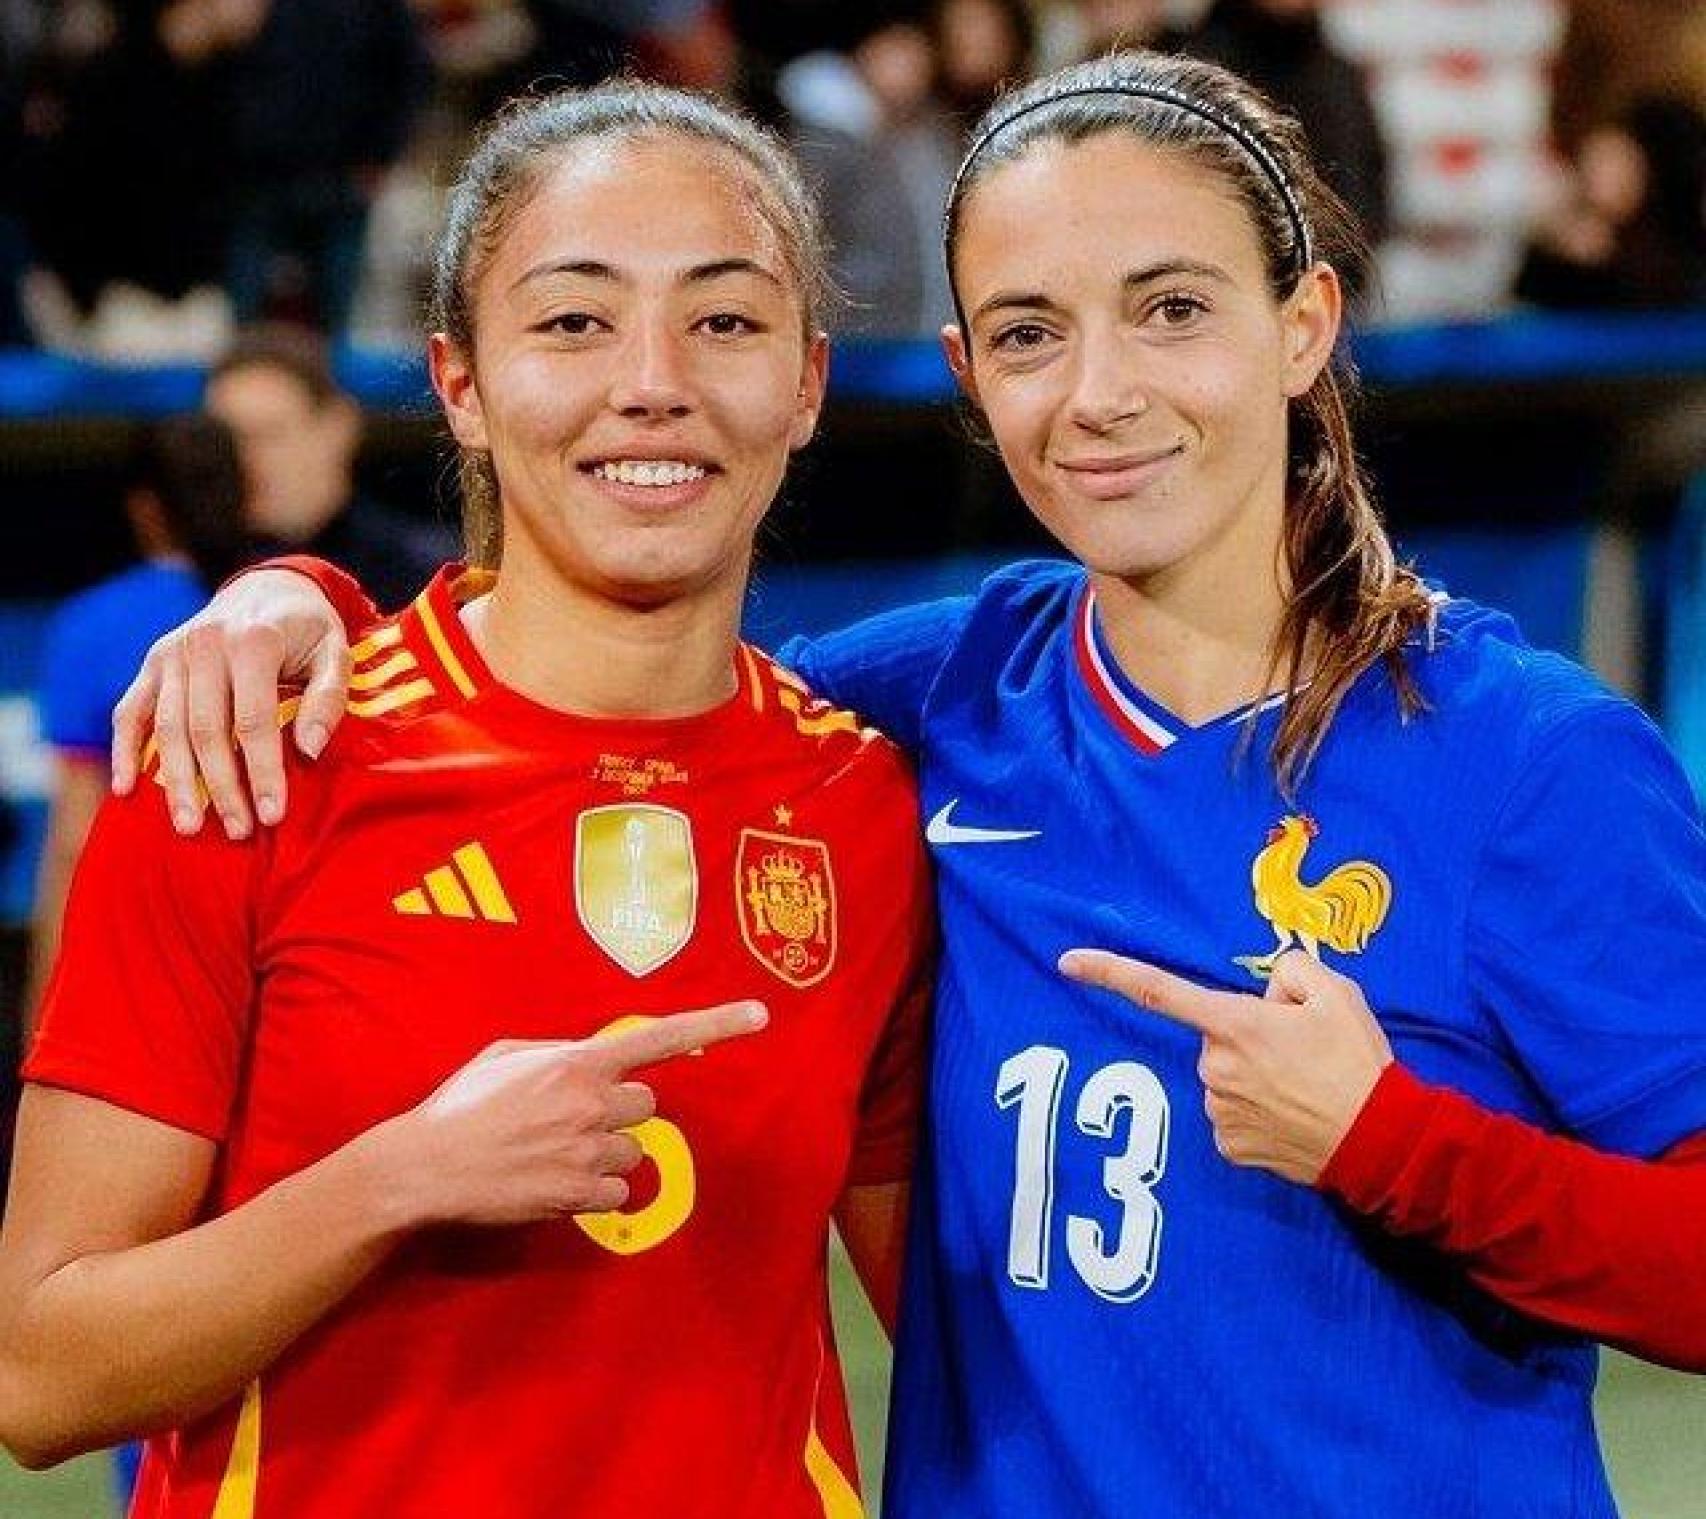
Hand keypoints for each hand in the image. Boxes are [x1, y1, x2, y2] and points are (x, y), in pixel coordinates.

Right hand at [111, 570, 349, 838]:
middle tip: (237, 832)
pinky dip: (124, 751)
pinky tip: (126, 790)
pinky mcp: (153, 662)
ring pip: (166, 728)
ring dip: (176, 782)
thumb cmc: (309, 630)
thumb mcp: (337, 653)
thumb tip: (308, 750)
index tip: (272, 814)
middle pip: (206, 730)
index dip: (262, 772)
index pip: (254, 721)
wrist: (268, 588)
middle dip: (221, 787)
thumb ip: (328, 699)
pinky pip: (132, 711)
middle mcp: (205, 644)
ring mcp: (173, 653)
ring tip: (189, 827)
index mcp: (253, 641)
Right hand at [381, 1000, 768, 1228]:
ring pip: (635, 1151)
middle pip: (648, 1105)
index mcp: (578, 1062)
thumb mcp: (508, 1056)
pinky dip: (596, 1189)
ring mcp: (589, 1151)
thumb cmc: (461, 1106)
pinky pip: (618, 1190)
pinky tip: (556, 1181)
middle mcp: (593, 1103)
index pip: (660, 1038)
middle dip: (619, 1112)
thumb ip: (560, 1053)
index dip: (716, 1025)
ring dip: (606, 1152)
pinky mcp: (580, 1194)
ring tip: (554, 1153)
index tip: (761, 1016)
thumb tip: (590, 1060)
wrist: (425, 1166)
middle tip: (572, 1119)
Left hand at [1058, 948, 1391, 1184]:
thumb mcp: (1335, 992)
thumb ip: (1290, 971)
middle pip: (1217, 1037)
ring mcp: (1218, 1111)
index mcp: (1233, 1023)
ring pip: (1224, 1077)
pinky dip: (1256, 1112)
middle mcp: (1214, 1067)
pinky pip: (1232, 1115)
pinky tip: (1292, 1117)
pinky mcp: (1228, 1146)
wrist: (1382, 1142)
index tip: (1066, 961)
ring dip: (1254, 1076)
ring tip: (1304, 1087)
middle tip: (1301, 1053)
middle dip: (1248, 1036)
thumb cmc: (1357, 1062)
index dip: (1110, 972)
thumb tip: (1264, 992)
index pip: (1158, 992)